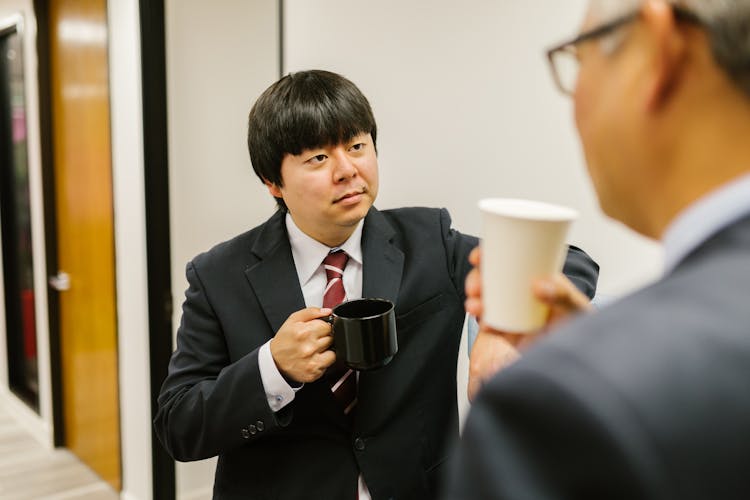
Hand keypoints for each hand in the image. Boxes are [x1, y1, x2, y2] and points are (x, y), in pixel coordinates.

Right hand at [270, 307, 335, 382]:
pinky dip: (324, 360)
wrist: (274, 362)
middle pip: (331, 337)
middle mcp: (309, 347)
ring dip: (326, 349)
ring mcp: (312, 361)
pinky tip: (314, 358)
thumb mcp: (293, 320)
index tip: (316, 330)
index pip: (327, 325)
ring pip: (333, 350)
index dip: (322, 327)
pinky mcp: (314, 372)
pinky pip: (330, 363)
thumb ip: (311, 312)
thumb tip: (328, 311)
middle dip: (323, 337)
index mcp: (304, 332)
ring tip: (314, 349)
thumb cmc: (284, 341)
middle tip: (312, 340)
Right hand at [463, 246, 593, 399]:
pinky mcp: (506, 331)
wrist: (579, 361)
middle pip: (492, 278)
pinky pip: (488, 321)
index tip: (478, 257)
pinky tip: (482, 321)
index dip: (490, 255)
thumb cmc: (582, 330)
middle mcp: (521, 293)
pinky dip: (480, 319)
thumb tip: (539, 285)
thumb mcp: (576, 309)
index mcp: (537, 279)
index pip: (511, 260)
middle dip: (476, 280)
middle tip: (475, 288)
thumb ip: (563, 296)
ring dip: (474, 299)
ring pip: (486, 299)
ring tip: (474, 306)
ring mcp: (512, 312)